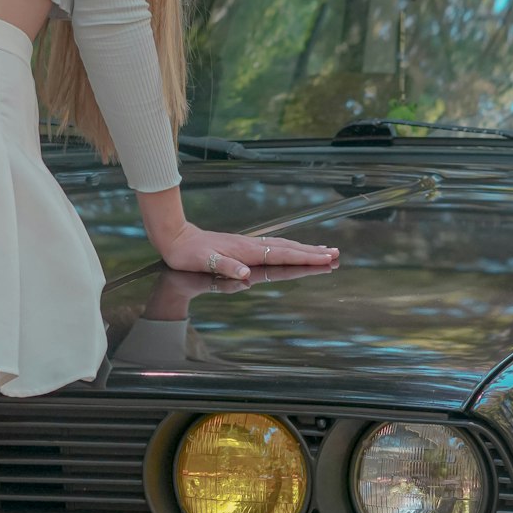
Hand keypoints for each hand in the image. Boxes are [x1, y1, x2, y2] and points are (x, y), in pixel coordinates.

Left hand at [158, 222, 338, 278]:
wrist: (176, 238)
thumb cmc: (189, 253)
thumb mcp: (204, 262)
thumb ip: (225, 267)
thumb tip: (245, 274)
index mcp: (247, 251)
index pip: (282, 255)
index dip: (305, 258)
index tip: (326, 259)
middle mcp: (251, 246)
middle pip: (289, 249)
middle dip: (313, 253)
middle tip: (336, 254)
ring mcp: (248, 245)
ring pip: (283, 246)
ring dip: (304, 249)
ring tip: (324, 251)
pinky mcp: (243, 246)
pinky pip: (273, 247)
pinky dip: (288, 248)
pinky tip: (293, 249)